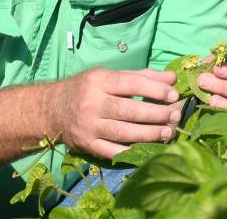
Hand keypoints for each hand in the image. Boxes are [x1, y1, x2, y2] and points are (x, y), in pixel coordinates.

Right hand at [50, 67, 180, 159]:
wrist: (51, 109)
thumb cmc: (87, 89)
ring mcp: (88, 126)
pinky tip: (149, 149)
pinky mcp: (86, 145)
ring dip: (149, 134)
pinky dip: (132, 151)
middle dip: (156, 114)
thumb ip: (142, 77)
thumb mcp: (109, 76)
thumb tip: (172, 78)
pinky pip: (112, 151)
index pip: (131, 84)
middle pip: (129, 110)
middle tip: (175, 115)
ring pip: (123, 132)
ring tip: (168, 132)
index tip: (174, 94)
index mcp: (98, 81)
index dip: (155, 89)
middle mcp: (91, 103)